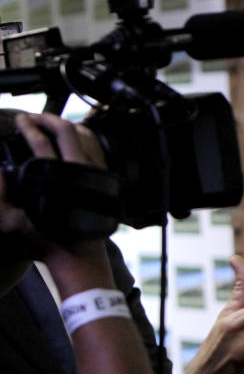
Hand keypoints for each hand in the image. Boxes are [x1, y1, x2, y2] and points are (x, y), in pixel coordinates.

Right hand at [0, 113, 111, 292]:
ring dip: (67, 125)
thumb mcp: (10, 222)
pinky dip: (85, 137)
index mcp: (56, 179)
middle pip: (66, 131)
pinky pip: (97, 149)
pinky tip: (74, 136)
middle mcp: (79, 172)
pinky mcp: (104, 180)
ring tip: (51, 122)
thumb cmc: (45, 242)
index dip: (28, 127)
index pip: (40, 142)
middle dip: (47, 118)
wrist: (77, 255)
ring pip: (85, 136)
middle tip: (34, 117)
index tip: (20, 121)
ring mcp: (95, 174)